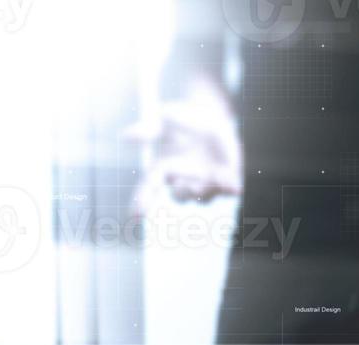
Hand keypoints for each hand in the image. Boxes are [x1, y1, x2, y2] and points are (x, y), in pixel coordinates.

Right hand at [129, 87, 243, 212]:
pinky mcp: (226, 180)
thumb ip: (148, 129)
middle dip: (182, 190)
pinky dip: (229, 188)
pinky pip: (227, 190)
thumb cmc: (183, 118)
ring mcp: (206, 183)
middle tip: (183, 178)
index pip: (151, 188)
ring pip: (203, 196)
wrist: (211, 114)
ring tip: (212, 174)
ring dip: (206, 188)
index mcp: (165, 169)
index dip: (142, 201)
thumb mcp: (165, 119)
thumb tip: (124, 135)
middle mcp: (184, 181)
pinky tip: (234, 187)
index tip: (135, 214)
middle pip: (179, 195)